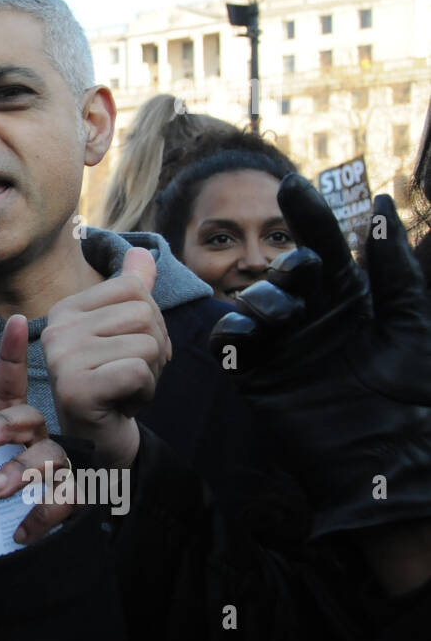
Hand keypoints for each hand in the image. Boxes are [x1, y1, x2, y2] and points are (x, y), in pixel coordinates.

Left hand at [0, 315, 74, 558]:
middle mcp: (27, 451)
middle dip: (9, 425)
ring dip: (24, 470)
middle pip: (32, 421)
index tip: (16, 322)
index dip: (12, 357)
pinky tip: (21, 529)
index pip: (7, 392)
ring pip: (52, 456)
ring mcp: (50, 479)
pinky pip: (68, 497)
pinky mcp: (68, 510)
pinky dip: (44, 512)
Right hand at [42, 248, 169, 467]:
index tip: (125, 351)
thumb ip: (131, 291)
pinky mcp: (75, 388)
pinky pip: (139, 372)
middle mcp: (56, 328)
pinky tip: (122, 405)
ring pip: (147, 343)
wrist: (100, 440)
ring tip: (123, 390)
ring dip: (151, 374)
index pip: (134, 288)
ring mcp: (61, 358)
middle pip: (144, 313)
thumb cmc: (113, 384)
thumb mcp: (124, 334)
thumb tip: (141, 252)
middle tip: (127, 376)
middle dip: (154, 350)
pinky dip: (144, 393)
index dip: (149, 322)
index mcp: (65, 309)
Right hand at [209, 178, 430, 537]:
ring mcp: (281, 347)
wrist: (387, 458)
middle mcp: (311, 320)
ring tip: (286, 323)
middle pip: (284, 272)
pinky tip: (246, 338)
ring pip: (254, 301)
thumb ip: (396, 268)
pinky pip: (229, 340)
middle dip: (290, 269)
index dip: (307, 215)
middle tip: (306, 280)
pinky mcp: (255, 375)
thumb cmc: (411, 395)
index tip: (290, 183)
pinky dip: (232, 331)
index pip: (322, 247)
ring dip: (266, 302)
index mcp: (349, 302)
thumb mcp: (411, 324)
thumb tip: (383, 202)